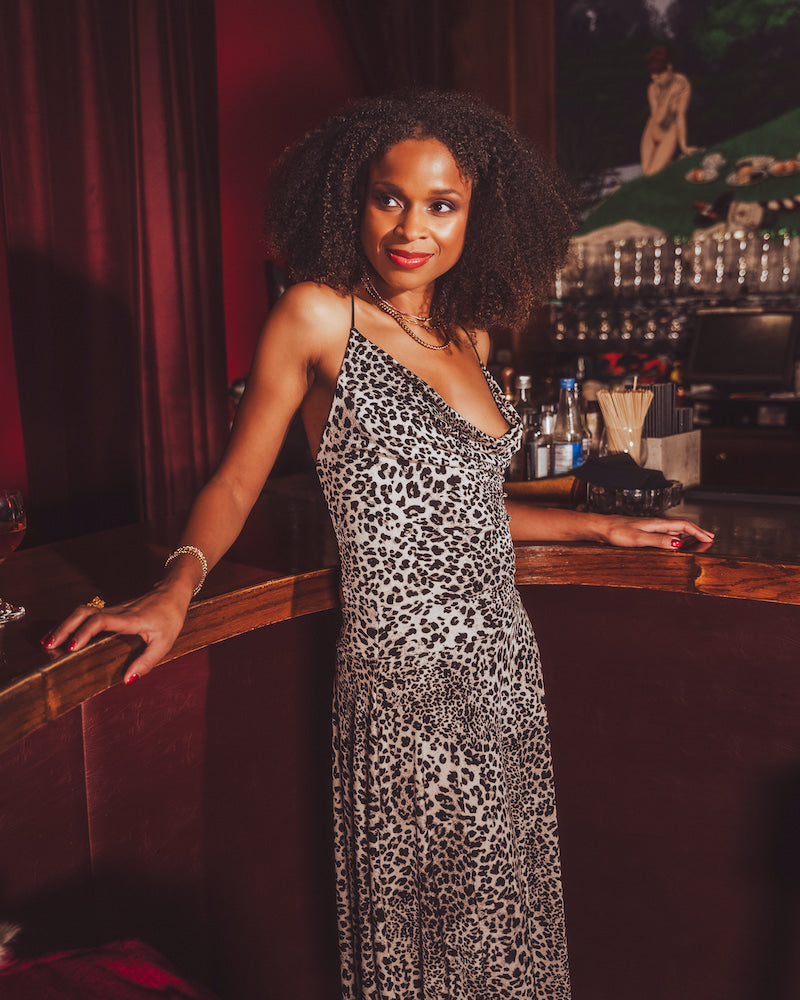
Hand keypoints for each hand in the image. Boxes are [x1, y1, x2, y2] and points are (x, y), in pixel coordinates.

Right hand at [41, 583, 191, 684]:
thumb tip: (127, 680)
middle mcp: (118, 611)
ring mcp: (113, 609)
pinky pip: (87, 615)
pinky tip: (63, 636)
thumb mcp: (165, 643)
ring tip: (48, 643)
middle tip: (48, 646)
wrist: (173, 593)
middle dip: (64, 628)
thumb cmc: (170, 618)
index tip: (71, 648)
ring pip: (83, 612)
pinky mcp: (111, 611)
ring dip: (64, 625)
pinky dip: (72, 624)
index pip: (101, 620)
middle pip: (84, 612)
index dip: (83, 632)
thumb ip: (146, 662)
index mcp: (130, 619)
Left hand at [600, 516, 713, 550]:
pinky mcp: (643, 531)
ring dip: (688, 534)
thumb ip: (659, 540)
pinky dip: (676, 537)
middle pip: (682, 526)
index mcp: (657, 523)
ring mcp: (649, 527)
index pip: (683, 525)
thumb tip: (678, 543)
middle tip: (710, 538)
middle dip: (697, 532)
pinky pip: (665, 533)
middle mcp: (655, 523)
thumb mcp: (639, 538)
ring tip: (698, 540)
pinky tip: (675, 541)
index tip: (710, 538)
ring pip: (674, 529)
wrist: (600, 527)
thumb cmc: (616, 531)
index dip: (698, 532)